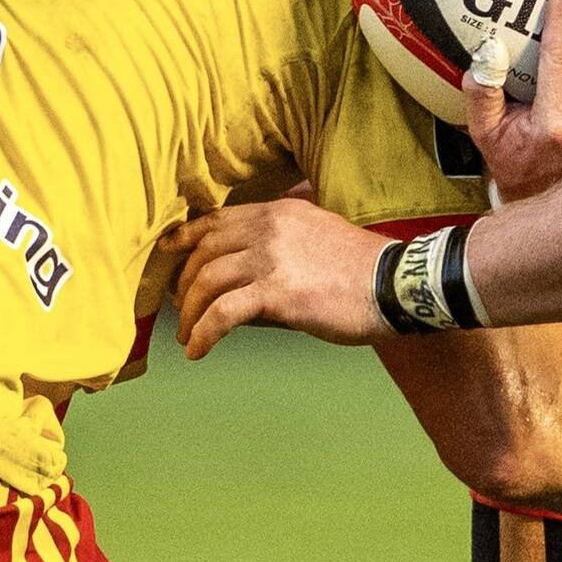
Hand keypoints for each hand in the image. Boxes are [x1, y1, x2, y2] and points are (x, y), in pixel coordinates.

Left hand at [175, 195, 391, 349]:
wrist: (394, 285)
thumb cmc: (361, 269)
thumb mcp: (316, 236)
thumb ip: (278, 246)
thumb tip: (239, 277)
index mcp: (278, 211)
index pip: (217, 220)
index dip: (186, 237)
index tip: (167, 252)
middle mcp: (269, 229)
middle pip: (205, 252)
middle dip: (185, 284)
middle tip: (181, 309)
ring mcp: (271, 259)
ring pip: (207, 281)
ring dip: (190, 313)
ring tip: (188, 335)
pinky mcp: (277, 294)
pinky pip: (224, 314)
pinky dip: (204, 333)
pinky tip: (199, 350)